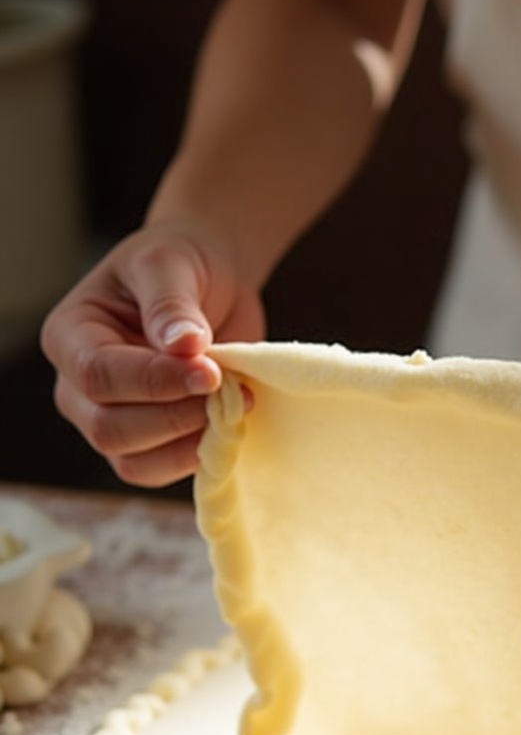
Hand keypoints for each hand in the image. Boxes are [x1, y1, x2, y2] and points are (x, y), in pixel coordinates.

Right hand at [41, 223, 264, 486]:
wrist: (211, 280)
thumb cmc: (181, 263)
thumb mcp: (172, 264)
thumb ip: (171, 305)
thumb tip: (183, 347)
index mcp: (71, 336)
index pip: (98, 375)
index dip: (155, 382)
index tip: (210, 371)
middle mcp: (78, 386)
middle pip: (110, 429)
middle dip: (175, 417)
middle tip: (231, 390)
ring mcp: (109, 418)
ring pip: (133, 462)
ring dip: (189, 443)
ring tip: (235, 405)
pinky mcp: (145, 443)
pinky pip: (160, 471)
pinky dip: (197, 457)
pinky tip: (229, 425)